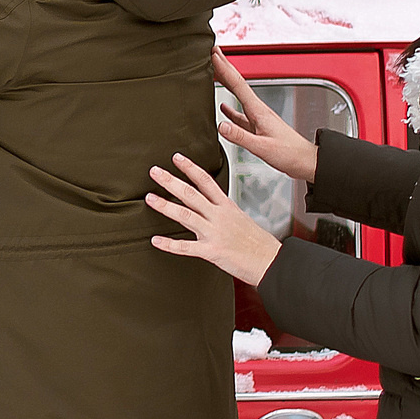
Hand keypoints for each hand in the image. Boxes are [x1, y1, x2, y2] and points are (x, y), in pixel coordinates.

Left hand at [147, 154, 281, 286]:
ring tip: (149, 199)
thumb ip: (221, 210)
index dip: (190, 168)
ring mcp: (215, 233)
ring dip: (165, 206)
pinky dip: (170, 244)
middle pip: (191, 194)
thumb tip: (207, 205)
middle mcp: (219, 216)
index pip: (206, 181)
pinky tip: (156, 240)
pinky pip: (187, 247)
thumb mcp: (240, 218)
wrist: (270, 261)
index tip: (176, 158)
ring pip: (186, 216)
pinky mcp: (212, 252)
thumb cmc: (257, 242)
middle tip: (155, 171)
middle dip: (171, 181)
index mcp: (227, 206)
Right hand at [212, 51, 316, 182]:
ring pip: (238, 95)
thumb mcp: (262, 147)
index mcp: (259, 111)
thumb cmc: (290, 154)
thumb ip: (240, 136)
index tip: (214, 55)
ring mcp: (258, 118)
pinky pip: (240, 113)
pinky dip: (230, 107)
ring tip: (216, 73)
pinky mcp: (258, 128)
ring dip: (227, 83)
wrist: (305, 161)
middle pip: (238, 84)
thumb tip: (221, 125)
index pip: (238, 84)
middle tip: (214, 52)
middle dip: (225, 67)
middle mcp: (258, 110)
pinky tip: (223, 108)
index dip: (225, 68)